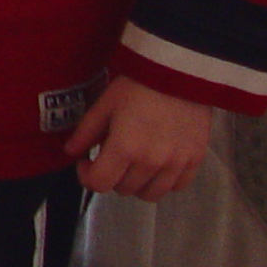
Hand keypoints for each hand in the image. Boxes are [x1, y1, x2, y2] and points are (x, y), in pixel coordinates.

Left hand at [63, 77, 212, 199]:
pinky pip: (177, 186)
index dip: (87, 177)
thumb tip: (71, 152)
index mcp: (125, 149)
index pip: (100, 184)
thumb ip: (86, 132)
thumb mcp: (105, 104)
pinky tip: (157, 164)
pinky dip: (164, 181)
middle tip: (111, 157)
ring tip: (133, 163)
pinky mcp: (195, 160)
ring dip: (136, 183)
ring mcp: (176, 164)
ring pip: (150, 194)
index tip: (86, 163)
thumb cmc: (138, 85)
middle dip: (111, 176)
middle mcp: (151, 162)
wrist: (179, 72)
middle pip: (124, 189)